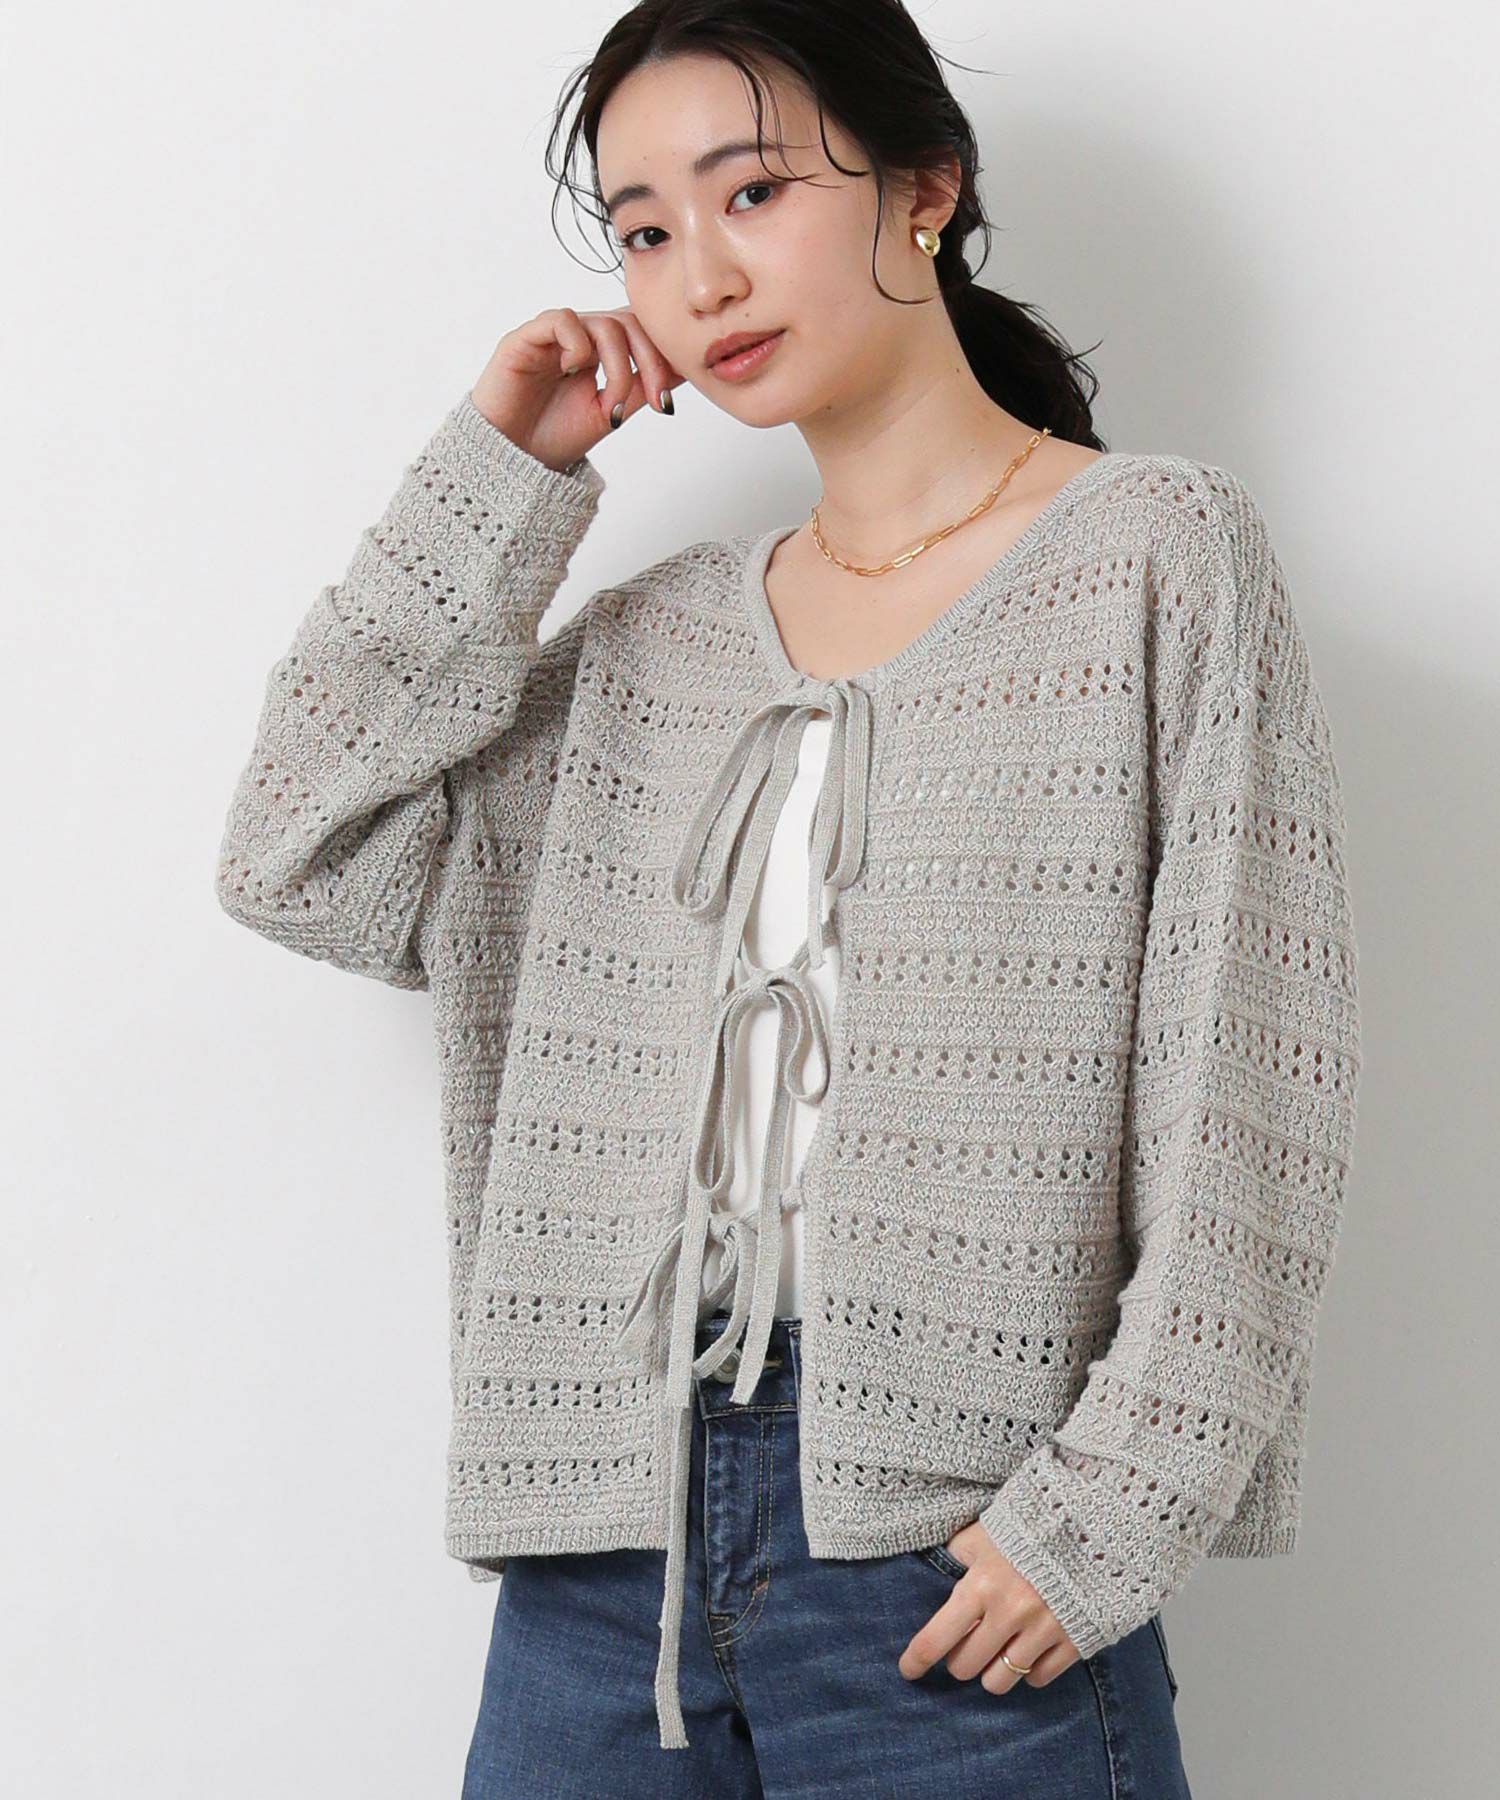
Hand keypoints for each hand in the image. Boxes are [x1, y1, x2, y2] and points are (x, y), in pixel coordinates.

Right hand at [469, 306, 687, 472]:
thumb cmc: (554, 436)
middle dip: (651, 362)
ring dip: (619, 366)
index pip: (641, 332)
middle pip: (630, 322)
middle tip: (654, 401)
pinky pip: (562, 319)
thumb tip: (685, 367)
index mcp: (600, 352)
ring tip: (609, 404)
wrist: (511, 458)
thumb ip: (642, 387)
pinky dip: (578, 345)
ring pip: (603, 323)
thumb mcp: (611, 412)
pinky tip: (575, 372)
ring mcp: (554, 335)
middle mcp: (580, 337)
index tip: (666, 403)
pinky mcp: (526, 337)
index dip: (662, 359)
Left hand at [898, 1518, 1081, 1692]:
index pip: (936, 1638)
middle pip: (966, 1667)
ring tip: (998, 1650)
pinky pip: (1038, 1679)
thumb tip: (936, 1565)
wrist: (1095, 1522)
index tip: (907, 1670)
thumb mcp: (984, 1531)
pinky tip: (1029, 1647)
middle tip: (967, 1644)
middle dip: (961, 1659)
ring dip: (993, 1670)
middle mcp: (1009, 1613)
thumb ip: (958, 1553)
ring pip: (1000, 1681)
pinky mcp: (1073, 1641)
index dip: (917, 1660)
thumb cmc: (1030, 1525)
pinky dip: (1030, 1670)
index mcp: (981, 1585)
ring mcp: (1043, 1631)